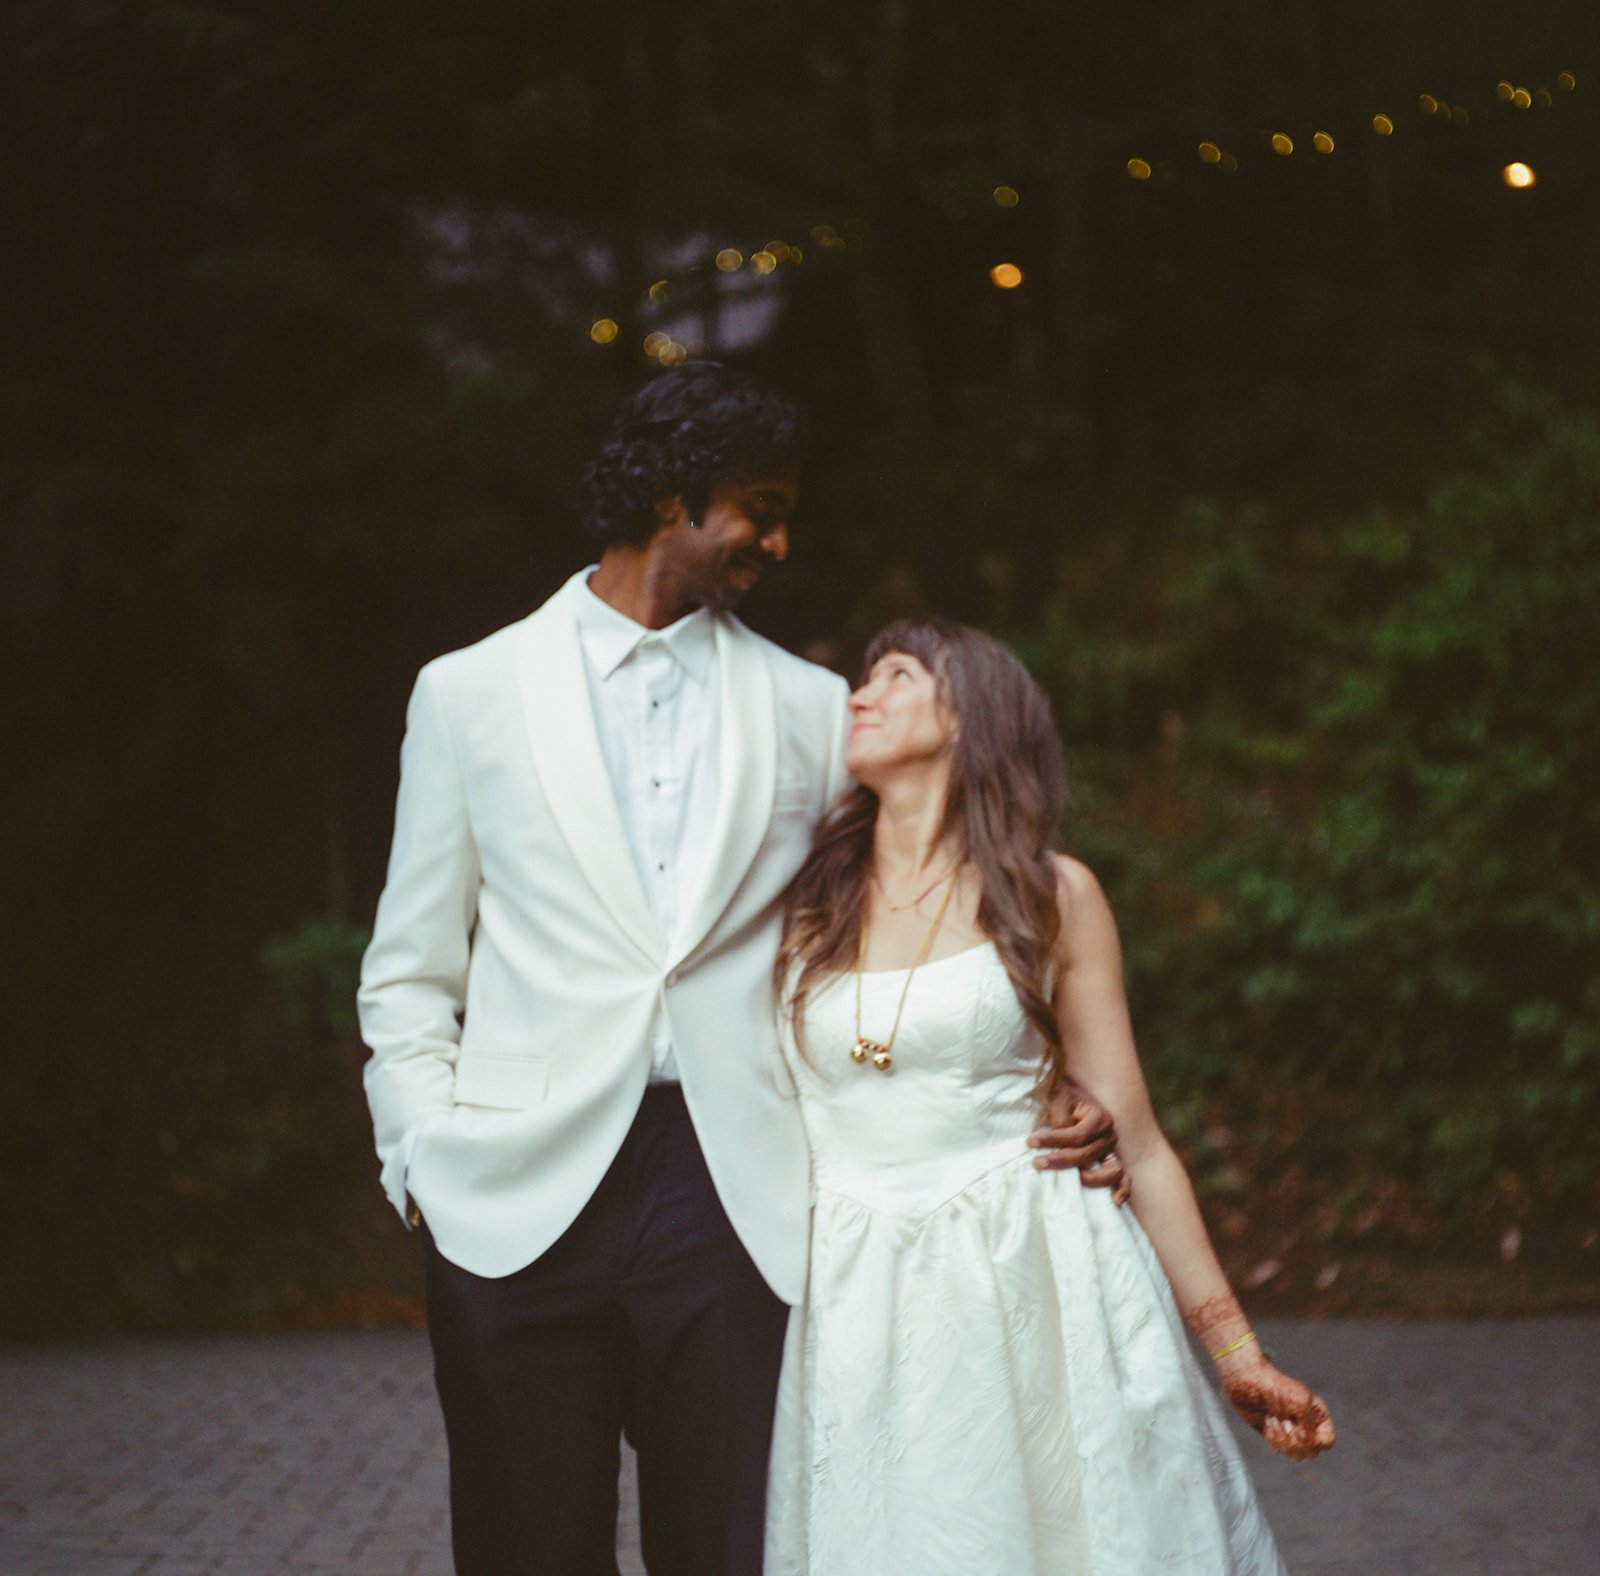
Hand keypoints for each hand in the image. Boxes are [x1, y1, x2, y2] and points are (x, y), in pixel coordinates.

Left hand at [1028, 1084, 1130, 1204]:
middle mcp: (1109, 1134)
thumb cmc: (1067, 1097)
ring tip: (1067, 1180)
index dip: (1053, 1140)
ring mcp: (1112, 1149)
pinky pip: (1123, 1177)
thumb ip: (1060, 1119)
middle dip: (1060, 1161)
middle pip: (1087, 1155)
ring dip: (1089, 1179)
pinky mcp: (1111, 1159)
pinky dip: (1122, 1189)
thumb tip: (1058, 1138)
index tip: (1030, 1141)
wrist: (1078, 1094)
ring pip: (1108, 1171)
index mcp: (1099, 1117)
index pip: (1076, 1136)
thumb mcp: (1060, 1100)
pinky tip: (1115, 1201)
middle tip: (1037, 1162)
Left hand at [1219, 1353, 1334, 1460]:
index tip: (1301, 1429)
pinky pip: (1279, 1450)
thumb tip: (1308, 1443)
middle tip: (1285, 1422)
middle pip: (1312, 1452)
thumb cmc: (1276, 1388)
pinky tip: (1267, 1421)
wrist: (1249, 1381)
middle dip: (1297, 1442)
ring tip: (1274, 1420)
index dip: (1317, 1441)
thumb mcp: (1300, 1401)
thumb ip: (1310, 1425)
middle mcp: (1306, 1425)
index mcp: (1317, 1415)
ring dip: (1284, 1441)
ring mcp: (1290, 1432)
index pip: (1327, 1441)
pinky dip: (1273, 1439)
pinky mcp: (1274, 1435)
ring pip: (1296, 1455)